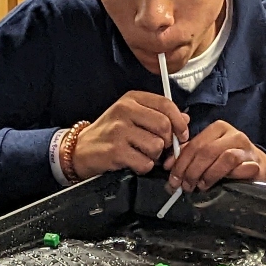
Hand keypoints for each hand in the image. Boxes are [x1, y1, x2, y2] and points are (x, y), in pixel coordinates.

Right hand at [70, 91, 189, 179]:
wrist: (80, 149)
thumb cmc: (110, 132)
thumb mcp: (133, 116)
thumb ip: (158, 115)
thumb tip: (185, 120)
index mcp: (132, 99)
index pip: (165, 104)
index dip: (179, 121)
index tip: (183, 133)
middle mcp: (125, 111)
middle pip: (164, 126)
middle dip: (168, 141)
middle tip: (161, 147)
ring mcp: (119, 130)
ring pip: (156, 146)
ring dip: (155, 156)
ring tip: (143, 154)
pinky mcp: (115, 151)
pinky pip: (145, 162)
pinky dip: (144, 166)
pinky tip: (134, 162)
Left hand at [163, 120, 265, 191]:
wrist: (256, 165)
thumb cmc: (227, 160)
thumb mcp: (207, 153)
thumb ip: (188, 155)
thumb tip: (168, 164)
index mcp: (218, 128)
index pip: (195, 144)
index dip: (181, 162)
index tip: (173, 179)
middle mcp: (233, 134)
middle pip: (207, 151)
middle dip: (192, 171)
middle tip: (186, 186)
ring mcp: (246, 148)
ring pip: (224, 158)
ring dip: (209, 175)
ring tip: (202, 186)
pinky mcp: (256, 163)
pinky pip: (241, 169)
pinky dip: (228, 177)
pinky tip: (222, 184)